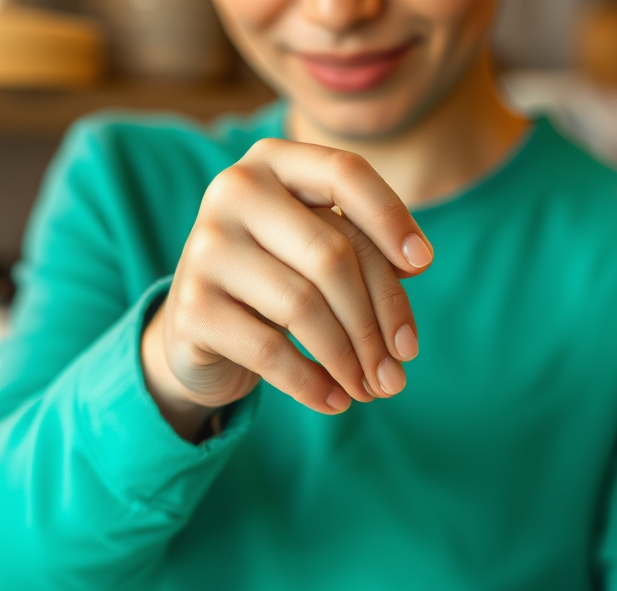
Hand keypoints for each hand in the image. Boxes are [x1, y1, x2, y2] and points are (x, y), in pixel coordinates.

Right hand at [141, 138, 432, 436]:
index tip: (424, 265)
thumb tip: (416, 265)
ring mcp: (206, 249)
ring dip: (349, 359)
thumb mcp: (318, 254)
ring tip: (373, 391)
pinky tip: (335, 401)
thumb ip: (362, 249)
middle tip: (398, 372)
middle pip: (332, 255)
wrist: (198, 331)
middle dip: (376, 322)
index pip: (345, 175)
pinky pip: (269, 350)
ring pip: (303, 306)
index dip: (390, 217)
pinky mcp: (192, 307)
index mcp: (272, 162)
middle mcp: (233, 192)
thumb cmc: (277, 284)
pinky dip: (311, 383)